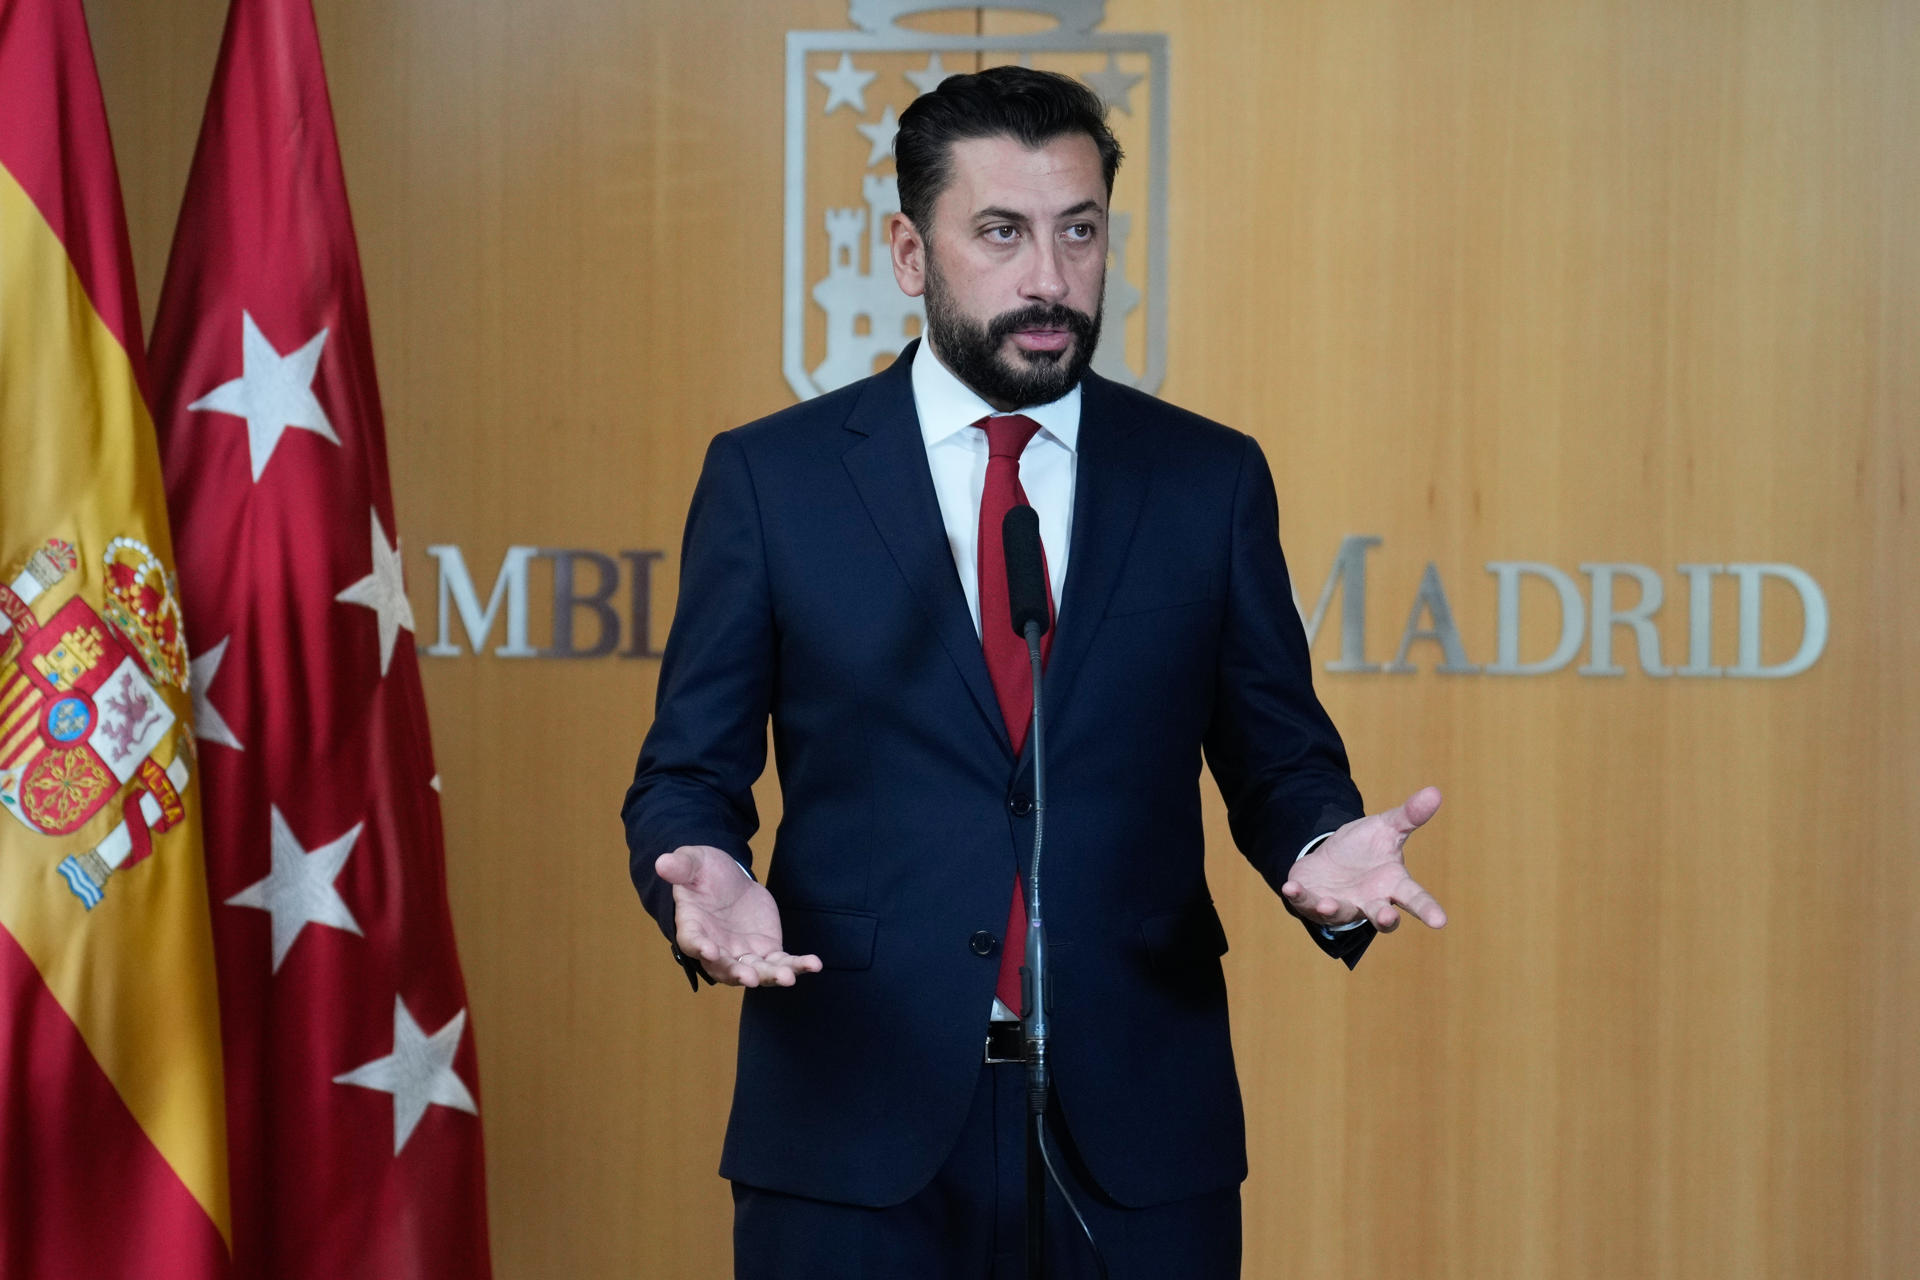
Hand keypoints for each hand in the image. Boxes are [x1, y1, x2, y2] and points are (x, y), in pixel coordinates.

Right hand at [655, 846, 822, 986]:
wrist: (728, 881)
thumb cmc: (704, 872)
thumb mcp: (693, 862)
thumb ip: (681, 866)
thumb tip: (662, 862)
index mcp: (694, 929)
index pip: (693, 942)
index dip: (700, 947)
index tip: (709, 951)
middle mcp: (717, 949)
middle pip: (726, 968)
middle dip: (738, 973)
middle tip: (750, 977)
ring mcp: (743, 954)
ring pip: (757, 971)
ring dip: (772, 976)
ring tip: (789, 977)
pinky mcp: (766, 951)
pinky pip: (782, 962)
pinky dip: (797, 965)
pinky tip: (815, 964)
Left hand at [1281, 787, 1447, 932]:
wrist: (1331, 859)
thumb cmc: (1366, 848)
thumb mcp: (1386, 828)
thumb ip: (1409, 815)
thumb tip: (1435, 791)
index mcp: (1393, 884)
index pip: (1415, 898)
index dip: (1427, 909)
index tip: (1440, 921)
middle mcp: (1370, 901)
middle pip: (1383, 916)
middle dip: (1385, 919)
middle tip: (1387, 918)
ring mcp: (1342, 904)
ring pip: (1341, 913)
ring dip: (1334, 909)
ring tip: (1328, 905)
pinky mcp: (1315, 902)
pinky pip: (1306, 902)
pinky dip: (1299, 896)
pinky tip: (1290, 888)